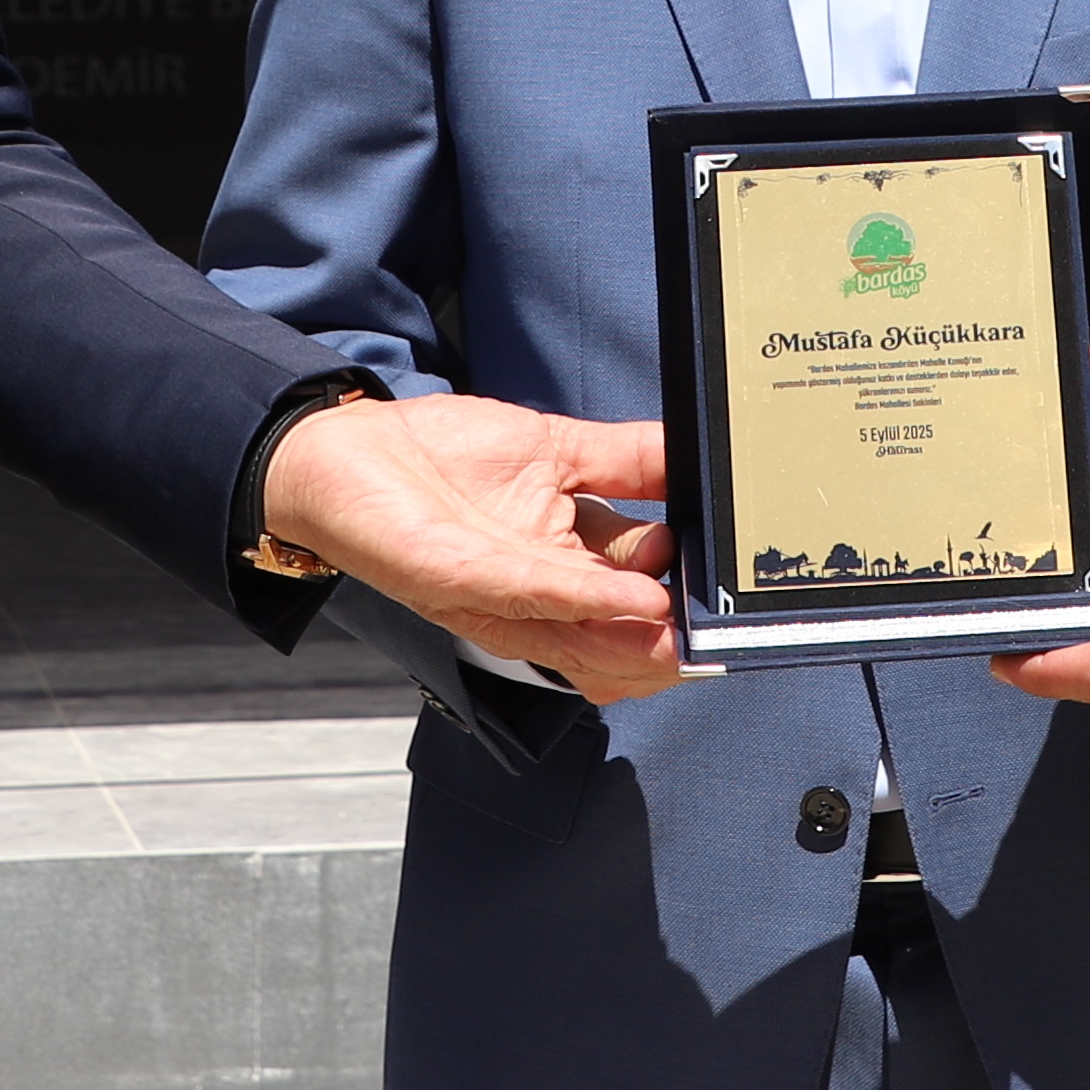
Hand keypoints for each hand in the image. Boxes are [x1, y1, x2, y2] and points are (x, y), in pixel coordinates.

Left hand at [266, 392, 689, 703]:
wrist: (345, 454)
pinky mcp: (464, 583)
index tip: (745, 590)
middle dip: (685, 637)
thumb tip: (706, 449)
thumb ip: (631, 456)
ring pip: (596, 639)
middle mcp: (544, 599)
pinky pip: (542, 597)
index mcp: (572, 568)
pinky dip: (597, 599)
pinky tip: (641, 593)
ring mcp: (505, 600)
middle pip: (631, 641)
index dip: (697, 604)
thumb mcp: (556, 448)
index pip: (651, 603)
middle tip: (729, 618)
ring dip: (652, 637)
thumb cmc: (441, 460)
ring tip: (698, 621)